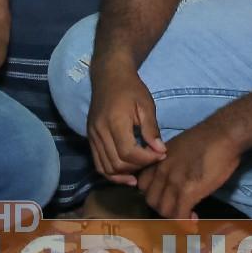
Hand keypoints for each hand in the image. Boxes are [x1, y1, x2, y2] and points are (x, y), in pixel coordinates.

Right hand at [86, 59, 165, 182]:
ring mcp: (92, 136)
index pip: (128, 152)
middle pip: (117, 163)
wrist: (109, 77)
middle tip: (153, 159)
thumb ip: (151, 129)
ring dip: (125, 174)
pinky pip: (98, 164)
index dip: (146, 159)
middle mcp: (100, 131)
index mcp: (115, 121)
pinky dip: (112, 174)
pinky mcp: (90, 139)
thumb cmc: (131, 88)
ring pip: (106, 168)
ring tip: (141, 170)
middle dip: (138, 167)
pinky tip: (126, 175)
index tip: (161, 154)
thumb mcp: (146, 104)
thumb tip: (160, 150)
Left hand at [137, 119, 243, 217]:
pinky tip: (194, 221)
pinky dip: (185, 223)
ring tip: (189, 215)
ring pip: (163, 211)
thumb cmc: (207, 139)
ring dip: (176, 217)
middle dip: (164, 207)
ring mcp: (173, 181)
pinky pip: (179, 216)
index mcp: (157, 160)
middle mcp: (160, 171)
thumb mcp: (178, 147)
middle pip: (151, 201)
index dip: (155, 194)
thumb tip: (172, 178)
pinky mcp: (187, 191)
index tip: (167, 197)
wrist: (224, 134)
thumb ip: (170, 163)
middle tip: (179, 208)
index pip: (143, 185)